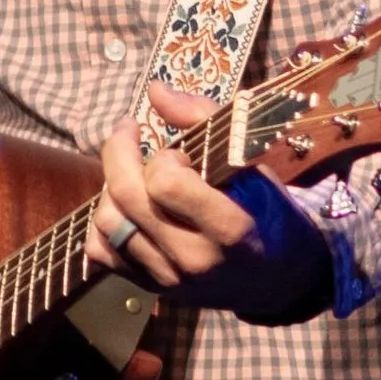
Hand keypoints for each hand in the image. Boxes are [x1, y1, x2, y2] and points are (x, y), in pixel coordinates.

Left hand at [86, 83, 331, 325]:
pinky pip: (101, 253)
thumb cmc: (268, 212)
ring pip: (107, 223)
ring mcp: (169, 279)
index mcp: (229, 229)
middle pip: (127, 198)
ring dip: (109, 188)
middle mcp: (194, 259)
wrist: (279, 278)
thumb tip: (154, 90)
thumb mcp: (252, 164)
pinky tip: (123, 207)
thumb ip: (204, 121)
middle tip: (127, 133)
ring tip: (131, 175)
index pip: (165, 183)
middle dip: (118, 152)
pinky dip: (102, 224)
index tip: (177, 151)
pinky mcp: (151, 288)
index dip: (164, 156)